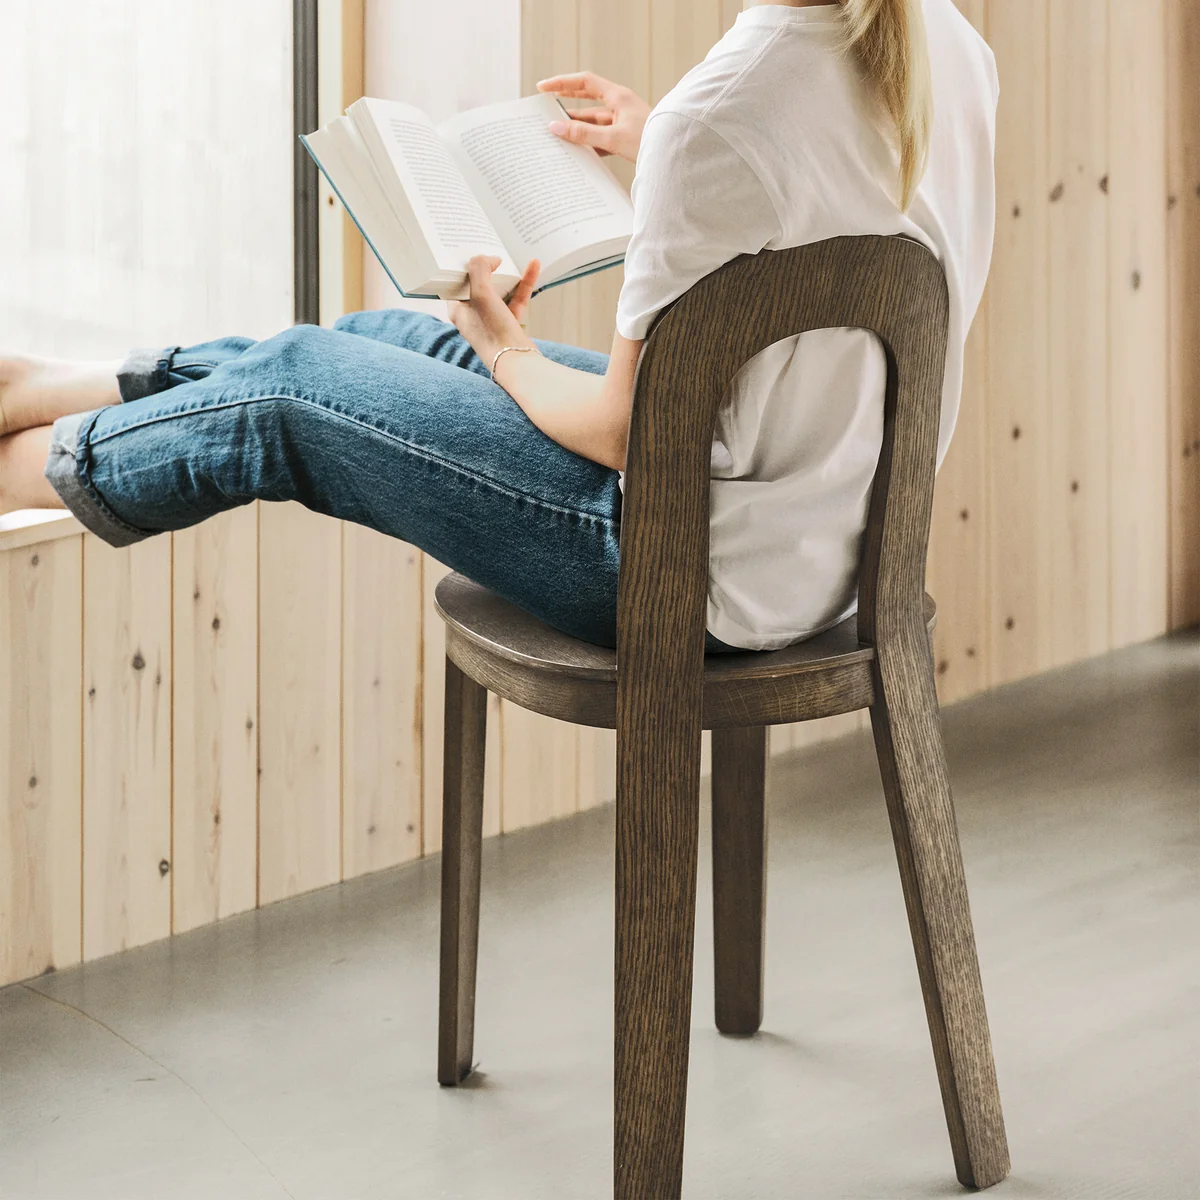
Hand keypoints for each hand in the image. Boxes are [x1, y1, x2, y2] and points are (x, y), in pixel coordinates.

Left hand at [448, 256, 538, 370]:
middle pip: (479, 284)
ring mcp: (492, 320)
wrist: (516, 362)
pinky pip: (517, 298)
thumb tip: (489, 258)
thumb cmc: (492, 331)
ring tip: (516, 255)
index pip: (457, 281)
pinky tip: (533, 267)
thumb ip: (479, 269)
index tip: (475, 249)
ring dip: (509, 273)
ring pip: (500, 290)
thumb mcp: (480, 293)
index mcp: (458, 309)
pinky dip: (524, 283)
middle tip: (495, 249)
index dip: (465, 264)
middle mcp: (473, 315)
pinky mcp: (510, 324)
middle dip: (488, 266)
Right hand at [537, 71, 650, 163]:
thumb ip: (584, 133)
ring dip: (576, 128)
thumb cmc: (651, 141)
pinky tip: (577, 151)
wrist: (675, 158)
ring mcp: (623, 122)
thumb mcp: (613, 138)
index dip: (562, 83)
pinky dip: (589, 143)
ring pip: (593, 122)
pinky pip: (602, 137)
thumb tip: (556, 127)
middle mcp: (620, 106)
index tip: (543, 88)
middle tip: (545, 109)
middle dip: (566, 104)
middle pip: (587, 101)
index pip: (585, 82)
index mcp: (618, 97)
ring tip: (556, 135)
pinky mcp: (625, 138)